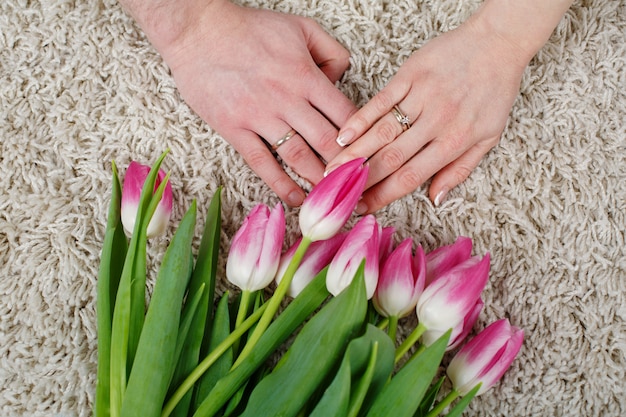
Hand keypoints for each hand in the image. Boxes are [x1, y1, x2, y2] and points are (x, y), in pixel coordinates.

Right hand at [131, 0, 355, 205]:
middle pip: (326, 141)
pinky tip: (295, 198)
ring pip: (298, 156)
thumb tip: (340, 82)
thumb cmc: (249, 28)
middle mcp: (287, 99)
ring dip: (318, 179)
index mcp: (306, 75)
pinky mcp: (234, 128)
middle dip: (344, 166)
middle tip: (357, 185)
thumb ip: (331, 52)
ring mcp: (259, 116)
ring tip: (333, 197)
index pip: (345, 115)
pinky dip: (280, 184)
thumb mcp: (302, 28)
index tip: (369, 155)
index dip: (361, 139)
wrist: (198, 31)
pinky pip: (262, 162)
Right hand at [326, 16, 528, 212]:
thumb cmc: (494, 91)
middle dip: (360, 180)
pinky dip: (360, 119)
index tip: (362, 207)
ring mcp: (421, 97)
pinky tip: (343, 135)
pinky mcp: (410, 75)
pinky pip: (380, 101)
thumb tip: (436, 199)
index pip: (410, 177)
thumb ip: (460, 169)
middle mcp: (435, 122)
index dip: (383, 195)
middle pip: (390, 158)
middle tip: (337, 193)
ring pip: (381, 133)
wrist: (499, 41)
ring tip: (331, 170)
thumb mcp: (489, 137)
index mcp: (454, 142)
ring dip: (353, 154)